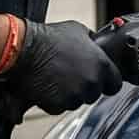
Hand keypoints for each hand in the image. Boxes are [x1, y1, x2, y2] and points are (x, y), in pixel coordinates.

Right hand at [2, 21, 122, 114]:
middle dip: (85, 88)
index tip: (101, 81)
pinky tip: (47, 87)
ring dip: (69, 94)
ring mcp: (75, 95)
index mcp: (102, 65)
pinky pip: (59, 107)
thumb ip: (93, 43)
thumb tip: (96, 44)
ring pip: (77, 101)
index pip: (115, 84)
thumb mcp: (79, 32)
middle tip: (71, 76)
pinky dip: (54, 101)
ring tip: (57, 79)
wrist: (24, 50)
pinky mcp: (57, 104)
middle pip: (94, 94)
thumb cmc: (49, 39)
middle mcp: (91, 82)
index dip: (107, 83)